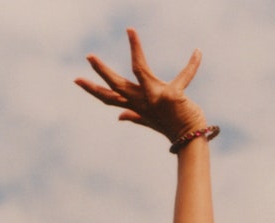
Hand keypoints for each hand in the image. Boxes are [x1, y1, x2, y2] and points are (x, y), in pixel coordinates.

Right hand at [75, 29, 206, 144]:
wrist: (189, 139)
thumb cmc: (170, 126)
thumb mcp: (150, 120)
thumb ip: (134, 116)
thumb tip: (119, 116)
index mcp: (136, 104)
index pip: (109, 97)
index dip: (93, 90)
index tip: (77, 80)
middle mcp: (143, 101)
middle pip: (117, 86)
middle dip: (102, 72)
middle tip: (89, 57)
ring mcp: (156, 99)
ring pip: (140, 71)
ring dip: (135, 50)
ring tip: (130, 31)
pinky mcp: (172, 97)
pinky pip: (184, 76)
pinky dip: (192, 65)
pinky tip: (198, 52)